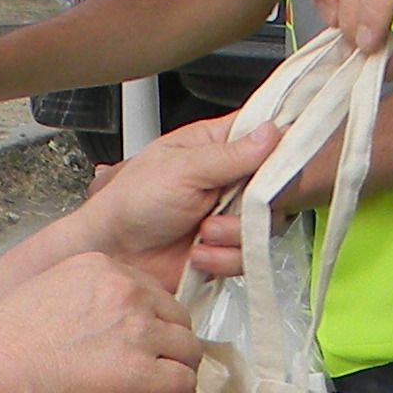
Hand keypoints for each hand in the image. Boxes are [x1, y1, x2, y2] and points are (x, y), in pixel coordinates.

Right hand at [0, 252, 209, 392]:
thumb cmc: (4, 352)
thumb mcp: (41, 299)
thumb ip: (77, 305)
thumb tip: (93, 334)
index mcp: (98, 270)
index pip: (148, 291)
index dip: (148, 322)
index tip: (138, 344)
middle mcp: (124, 293)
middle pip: (174, 318)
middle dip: (166, 348)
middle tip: (150, 372)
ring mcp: (138, 332)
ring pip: (188, 351)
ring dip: (177, 375)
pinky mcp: (144, 374)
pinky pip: (185, 387)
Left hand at [77, 117, 277, 285]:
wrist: (114, 251)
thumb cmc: (132, 201)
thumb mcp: (182, 169)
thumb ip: (230, 155)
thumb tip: (270, 133)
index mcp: (215, 146)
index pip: (263, 135)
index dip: (278, 148)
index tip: (277, 165)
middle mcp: (227, 179)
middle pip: (273, 186)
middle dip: (253, 204)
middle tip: (226, 205)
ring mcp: (228, 215)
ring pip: (263, 226)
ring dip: (234, 234)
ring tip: (203, 231)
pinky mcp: (225, 248)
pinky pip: (247, 257)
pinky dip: (224, 259)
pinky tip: (199, 253)